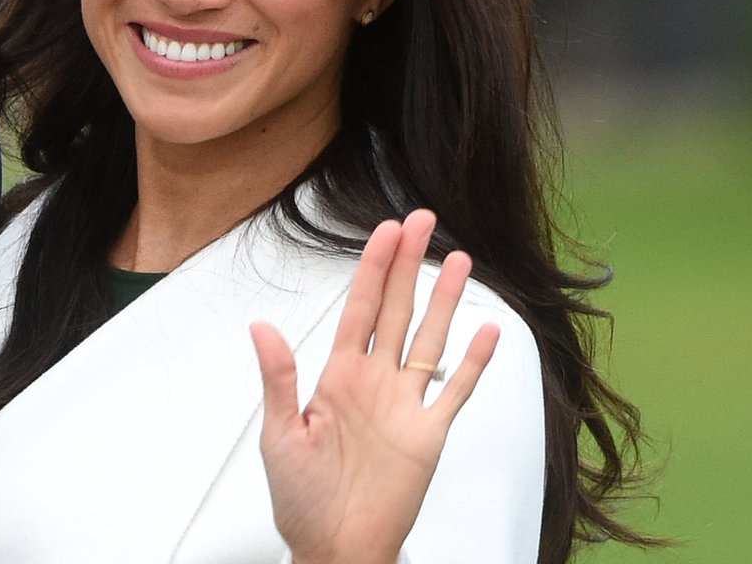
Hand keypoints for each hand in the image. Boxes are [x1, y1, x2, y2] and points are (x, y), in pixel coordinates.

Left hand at [249, 210, 499, 563]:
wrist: (336, 547)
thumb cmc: (302, 498)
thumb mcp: (279, 434)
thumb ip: (278, 378)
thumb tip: (261, 326)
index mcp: (338, 377)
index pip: (359, 309)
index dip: (372, 268)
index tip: (384, 230)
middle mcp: (375, 383)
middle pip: (395, 310)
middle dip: (408, 264)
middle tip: (421, 220)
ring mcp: (405, 406)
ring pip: (430, 340)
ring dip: (444, 300)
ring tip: (461, 259)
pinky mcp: (430, 435)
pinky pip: (457, 392)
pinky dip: (475, 362)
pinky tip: (489, 331)